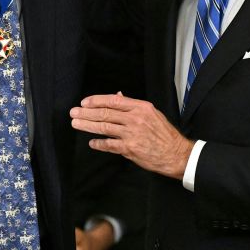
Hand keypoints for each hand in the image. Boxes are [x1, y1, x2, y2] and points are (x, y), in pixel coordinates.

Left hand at [70, 93, 192, 178]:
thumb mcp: (152, 114)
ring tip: (76, 123)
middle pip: (105, 113)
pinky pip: (109, 144)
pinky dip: (99, 143)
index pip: (114, 100)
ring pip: (104, 127)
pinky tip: (92, 142)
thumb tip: (117, 95)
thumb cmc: (164, 134)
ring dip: (88, 125)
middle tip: (74, 112)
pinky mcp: (130, 148)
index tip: (85, 102)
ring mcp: (132, 134)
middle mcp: (135, 119)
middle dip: (87, 113)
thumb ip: (133, 106)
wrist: (176, 153)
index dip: (97, 100)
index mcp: (141, 107)